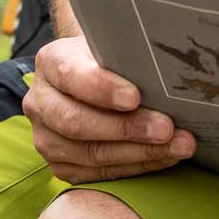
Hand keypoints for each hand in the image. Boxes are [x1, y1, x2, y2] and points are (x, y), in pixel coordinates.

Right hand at [22, 34, 195, 182]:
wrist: (93, 77)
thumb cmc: (109, 58)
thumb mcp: (112, 45)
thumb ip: (127, 55)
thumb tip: (167, 69)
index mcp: (50, 61)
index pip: (70, 75)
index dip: (102, 88)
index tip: (135, 96)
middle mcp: (40, 101)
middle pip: (77, 122)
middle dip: (127, 127)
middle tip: (166, 128)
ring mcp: (46, 137)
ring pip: (90, 153)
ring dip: (140, 152)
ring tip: (178, 145)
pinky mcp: (60, 165)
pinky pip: (98, 173)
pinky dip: (136, 166)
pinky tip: (165, 156)